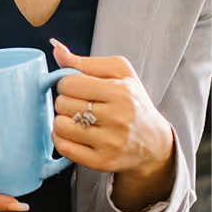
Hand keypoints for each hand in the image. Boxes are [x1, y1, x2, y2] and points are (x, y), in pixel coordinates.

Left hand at [51, 39, 174, 210]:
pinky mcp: (102, 162)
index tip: (77, 89)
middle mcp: (118, 118)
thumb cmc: (133, 102)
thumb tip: (57, 49)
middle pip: (62, 104)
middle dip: (65, 102)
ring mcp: (110, 143)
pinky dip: (61, 139)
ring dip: (62, 121)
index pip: (69, 83)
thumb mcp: (118, 73)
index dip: (67, 84)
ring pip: (60, 126)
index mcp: (121, 92)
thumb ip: (84, 62)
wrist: (154, 142)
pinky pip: (63, 147)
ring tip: (77, 120)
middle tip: (80, 105)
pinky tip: (74, 135)